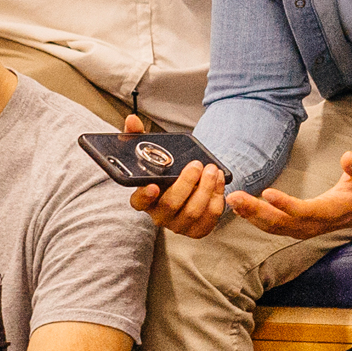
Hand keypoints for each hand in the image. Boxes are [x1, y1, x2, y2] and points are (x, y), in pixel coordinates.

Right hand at [120, 118, 231, 238]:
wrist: (191, 185)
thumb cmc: (168, 171)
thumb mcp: (153, 154)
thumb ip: (139, 138)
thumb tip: (132, 121)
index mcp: (144, 198)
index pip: (138, 202)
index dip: (144, 196)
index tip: (153, 186)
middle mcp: (159, 215)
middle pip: (171, 205)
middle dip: (186, 184)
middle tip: (197, 165)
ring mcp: (178, 225)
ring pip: (193, 212)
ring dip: (206, 189)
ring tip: (213, 170)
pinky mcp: (198, 229)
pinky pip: (210, 217)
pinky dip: (217, 197)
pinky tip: (220, 181)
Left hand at [229, 151, 351, 238]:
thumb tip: (349, 156)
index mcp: (330, 212)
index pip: (305, 211)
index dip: (285, 204)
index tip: (266, 192)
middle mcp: (314, 225)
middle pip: (281, 222)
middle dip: (256, 211)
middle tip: (235, 196)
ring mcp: (304, 229)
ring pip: (273, 227)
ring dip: (251, 215)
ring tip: (232, 200)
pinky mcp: (296, 228)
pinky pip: (272, 227)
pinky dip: (255, 218)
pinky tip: (240, 207)